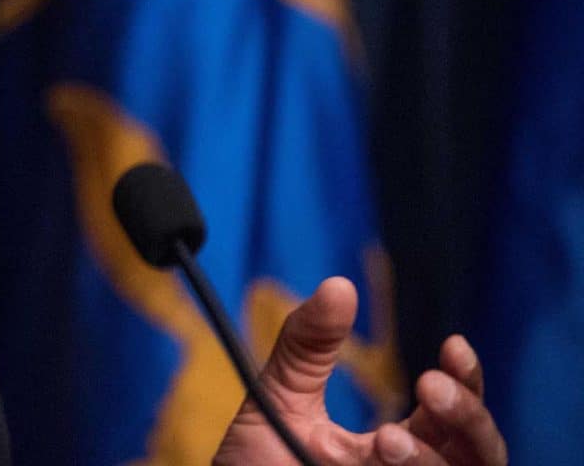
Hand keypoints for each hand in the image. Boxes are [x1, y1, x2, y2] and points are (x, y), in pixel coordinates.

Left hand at [213, 277, 505, 465]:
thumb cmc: (253, 465)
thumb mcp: (280, 397)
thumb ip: (307, 346)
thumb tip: (339, 286)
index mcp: (400, 447)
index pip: (455, 416)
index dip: (468, 381)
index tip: (452, 343)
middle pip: (481, 452)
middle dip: (467, 415)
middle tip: (428, 384)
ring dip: (434, 460)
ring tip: (389, 437)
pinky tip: (380, 459)